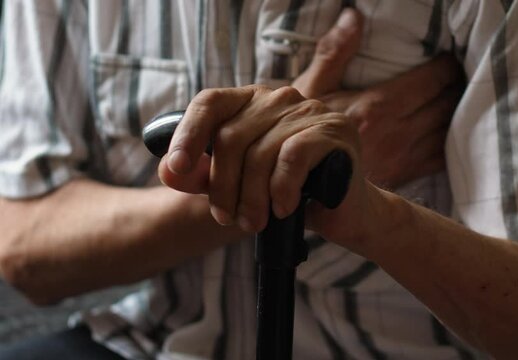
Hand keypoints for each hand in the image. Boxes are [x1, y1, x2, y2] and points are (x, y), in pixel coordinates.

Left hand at [157, 85, 368, 244]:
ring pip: (260, 152)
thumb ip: (203, 177)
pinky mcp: (334, 130)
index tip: (177, 169)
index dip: (188, 134)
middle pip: (230, 136)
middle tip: (228, 218)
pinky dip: (282, 189)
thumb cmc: (288, 196)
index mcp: (252, 102)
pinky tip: (284, 208)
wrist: (344, 213)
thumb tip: (168, 171)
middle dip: (223, 186)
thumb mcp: (238, 187)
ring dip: (251, 197)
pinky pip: (292, 157)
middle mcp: (280, 98)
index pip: (210, 102)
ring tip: (254, 222)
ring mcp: (310, 110)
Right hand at [293, 8, 464, 188]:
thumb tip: (353, 17)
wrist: (302, 180)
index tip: (449, 57)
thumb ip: (334, 53)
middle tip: (457, 74)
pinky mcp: (404, 175)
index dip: (447, 66)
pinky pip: (440, 157)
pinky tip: (445, 130)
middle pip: (445, 103)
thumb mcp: (311, 89)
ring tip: (454, 98)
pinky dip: (449, 142)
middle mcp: (396, 133)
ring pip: (447, 130)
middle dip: (455, 86)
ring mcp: (403, 158)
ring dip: (455, 112)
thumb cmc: (303, 133)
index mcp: (377, 106)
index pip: (432, 80)